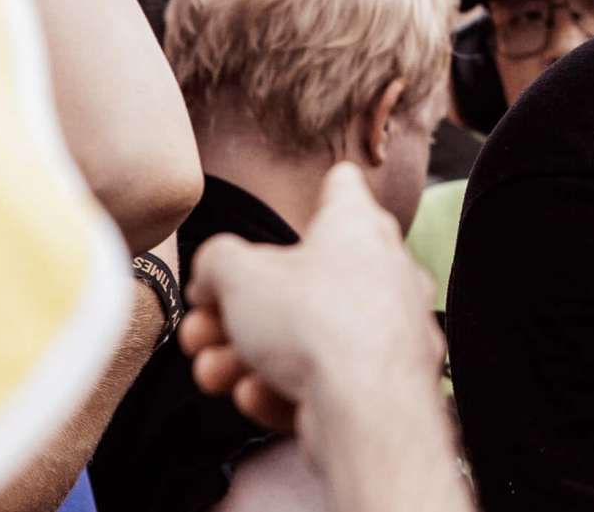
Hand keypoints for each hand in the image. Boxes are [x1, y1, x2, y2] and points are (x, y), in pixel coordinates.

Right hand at [179, 165, 443, 438]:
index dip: (319, 190)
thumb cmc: (314, 321)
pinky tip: (254, 395)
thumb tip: (212, 276)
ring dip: (249, 355)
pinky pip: (328, 377)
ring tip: (214, 371)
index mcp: (358, 227)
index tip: (305, 200)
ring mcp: (392, 328)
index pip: (343, 188)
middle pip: (304, 281)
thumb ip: (216, 262)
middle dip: (242, 309)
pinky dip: (286, 385)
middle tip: (202, 328)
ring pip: (309, 336)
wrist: (368, 406)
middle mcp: (386, 271)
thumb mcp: (238, 274)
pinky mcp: (389, 381)